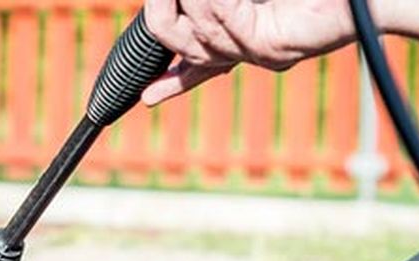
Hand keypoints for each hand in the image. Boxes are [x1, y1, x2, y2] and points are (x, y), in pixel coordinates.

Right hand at [141, 0, 361, 104]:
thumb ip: (225, 2)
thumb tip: (191, 2)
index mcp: (248, 39)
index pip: (198, 68)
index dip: (171, 82)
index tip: (146, 94)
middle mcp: (251, 52)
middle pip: (183, 45)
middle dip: (163, 14)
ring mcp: (260, 52)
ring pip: (200, 35)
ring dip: (196, 0)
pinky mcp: (272, 47)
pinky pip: (228, 26)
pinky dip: (218, 2)